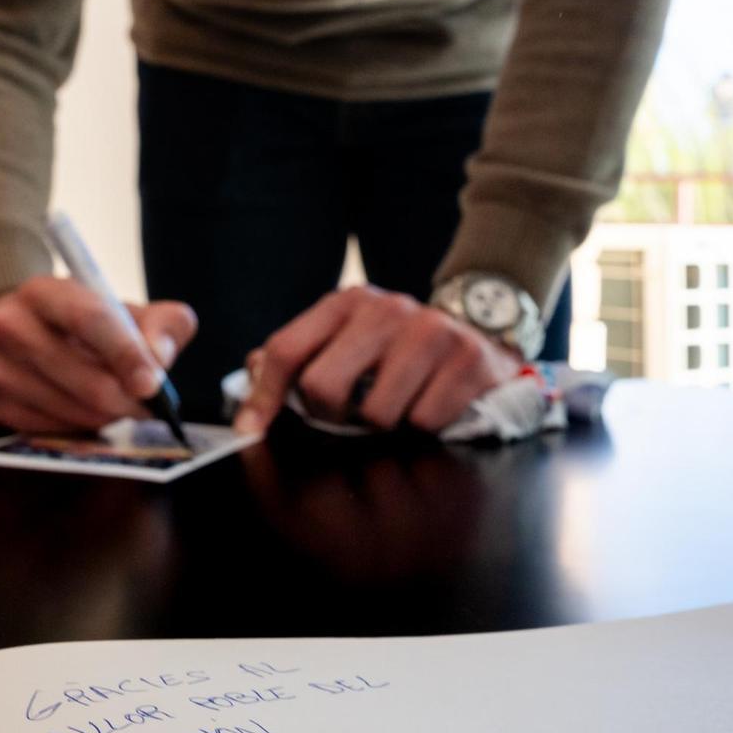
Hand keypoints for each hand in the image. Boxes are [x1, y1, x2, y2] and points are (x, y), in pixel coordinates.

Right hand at [0, 275, 197, 432]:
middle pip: (86, 380)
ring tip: (113, 404)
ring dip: (105, 417)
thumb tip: (161, 357)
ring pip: (72, 413)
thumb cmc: (68, 323)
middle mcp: (8, 324)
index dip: (127, 354)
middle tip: (148, 405)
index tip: (153, 384)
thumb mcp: (115, 308)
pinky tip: (80, 411)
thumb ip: (158, 322)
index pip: (90, 319)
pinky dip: (76, 428)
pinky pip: (49, 431)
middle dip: (128, 401)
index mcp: (44, 291)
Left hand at [234, 285, 522, 436]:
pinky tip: (431, 405)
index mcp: (348, 302)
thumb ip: (300, 355)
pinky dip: (424, 427)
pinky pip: (423, 422)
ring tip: (396, 406)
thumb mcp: (349, 338)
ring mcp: (430, 331)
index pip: (287, 349)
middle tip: (347, 416)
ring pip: (375, 414)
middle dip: (329, 415)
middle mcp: (387, 309)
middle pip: (322, 386)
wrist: (482, 330)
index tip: (250, 430)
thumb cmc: (400, 347)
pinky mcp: (467, 359)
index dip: (263, 396)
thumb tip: (250, 372)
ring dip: (382, 425)